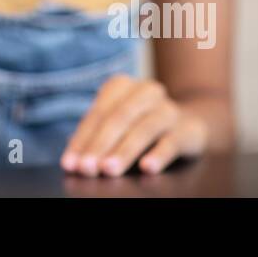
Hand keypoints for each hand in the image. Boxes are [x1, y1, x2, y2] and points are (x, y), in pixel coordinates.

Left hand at [59, 74, 207, 176]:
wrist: (188, 124)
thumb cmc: (139, 126)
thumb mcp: (116, 127)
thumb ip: (95, 139)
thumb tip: (72, 159)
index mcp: (121, 86)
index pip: (97, 114)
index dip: (82, 140)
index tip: (69, 164)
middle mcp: (145, 92)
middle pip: (118, 118)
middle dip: (99, 145)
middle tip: (86, 168)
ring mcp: (168, 109)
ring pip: (143, 129)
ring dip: (123, 151)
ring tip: (108, 170)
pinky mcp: (187, 129)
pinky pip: (171, 142)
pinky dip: (158, 155)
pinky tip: (147, 168)